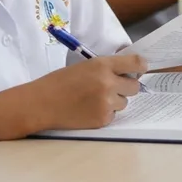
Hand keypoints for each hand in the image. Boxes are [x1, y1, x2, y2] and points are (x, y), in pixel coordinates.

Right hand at [26, 53, 147, 130]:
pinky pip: (113, 115)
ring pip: (124, 102)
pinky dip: (104, 113)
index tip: (140, 69)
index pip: (136, 63)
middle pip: (135, 86)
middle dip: (126, 87)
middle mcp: (108, 83)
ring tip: (93, 99)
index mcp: (103, 65)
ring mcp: (106, 103)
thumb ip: (107, 68)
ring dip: (115, 101)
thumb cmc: (60, 82)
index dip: (141, 66)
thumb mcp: (85, 66)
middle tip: (111, 88)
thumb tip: (129, 72)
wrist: (41, 103)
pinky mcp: (102, 119)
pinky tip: (88, 110)